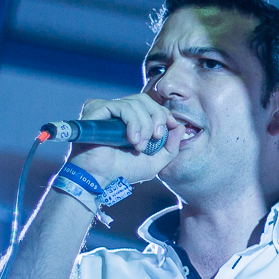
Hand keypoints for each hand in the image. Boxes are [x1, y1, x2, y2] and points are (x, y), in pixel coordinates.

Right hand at [69, 95, 185, 186]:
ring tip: (139, 145)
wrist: (99, 178)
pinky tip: (131, 139)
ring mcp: (106, 109)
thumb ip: (170, 147)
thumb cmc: (122, 171)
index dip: (164, 114)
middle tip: (156, 137)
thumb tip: (180, 127)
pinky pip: (122, 106)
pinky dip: (133, 122)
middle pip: (145, 99)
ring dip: (144, 125)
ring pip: (135, 103)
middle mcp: (117, 112)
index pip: (151, 105)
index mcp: (129, 120)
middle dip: (157, 117)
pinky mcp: (97, 109)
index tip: (171, 127)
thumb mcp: (154, 162)